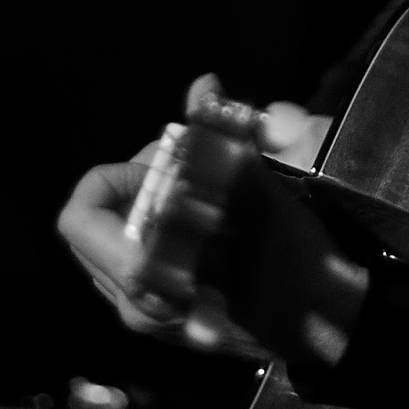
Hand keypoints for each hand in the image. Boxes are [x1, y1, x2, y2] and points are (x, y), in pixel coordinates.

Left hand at [57, 87, 366, 367]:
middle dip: (138, 184)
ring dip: (150, 206)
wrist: (329, 325)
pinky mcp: (168, 320)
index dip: (115, 175)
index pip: (80, 215)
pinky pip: (139, 262)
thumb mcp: (256, 192)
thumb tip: (204, 84)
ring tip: (201, 192)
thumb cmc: (289, 259)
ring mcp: (149, 317)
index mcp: (143, 274)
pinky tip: (205, 219)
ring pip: (118, 242)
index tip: (164, 165)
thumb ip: (219, 138)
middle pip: (97, 223)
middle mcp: (134, 303)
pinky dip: (161, 231)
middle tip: (188, 169)